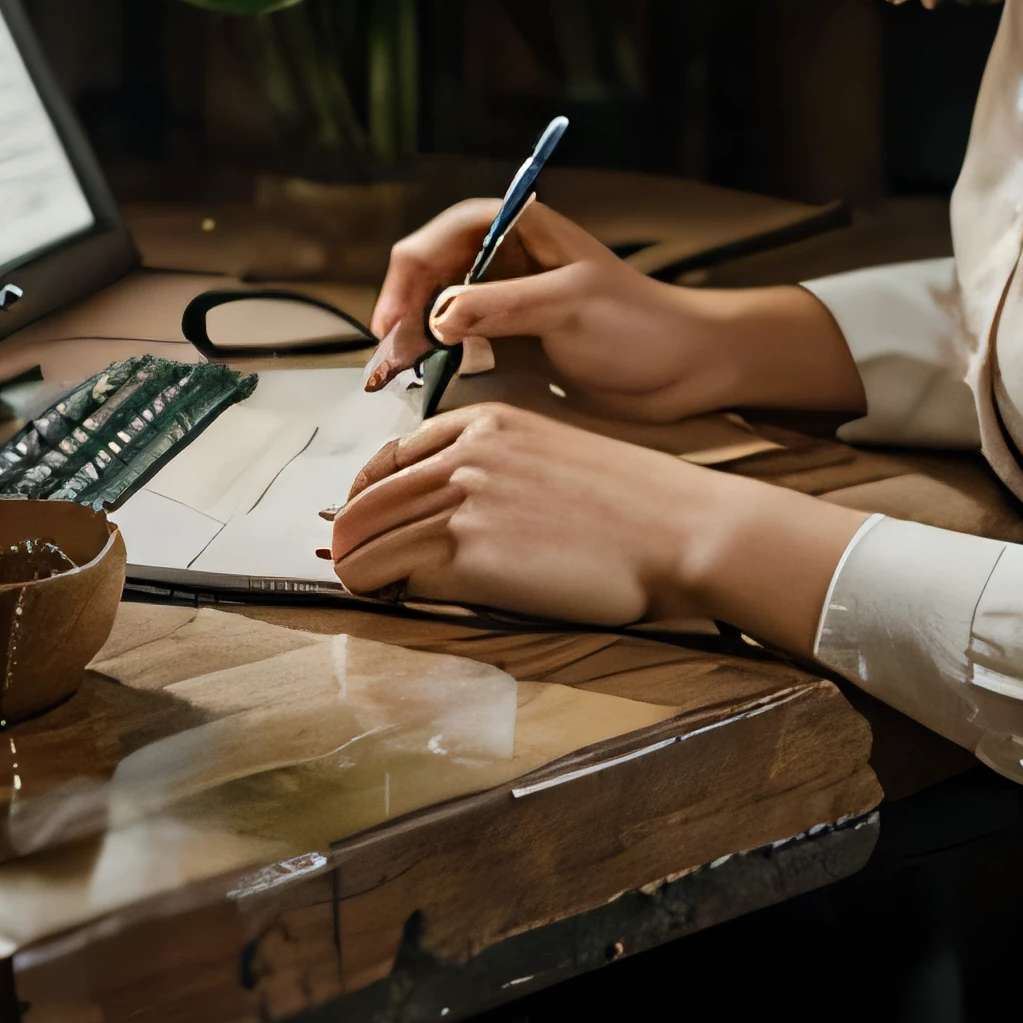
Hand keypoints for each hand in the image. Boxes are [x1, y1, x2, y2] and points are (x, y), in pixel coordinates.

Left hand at [329, 399, 854, 647]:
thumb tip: (450, 505)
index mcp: (486, 420)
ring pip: (362, 541)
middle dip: (347, 539)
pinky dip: (381, 593)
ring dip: (355, 571)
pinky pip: (394, 576)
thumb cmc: (629, 501)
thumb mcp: (552, 453)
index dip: (365, 496)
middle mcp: (466, 453)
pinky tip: (394, 601)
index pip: (390, 457)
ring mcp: (464, 502)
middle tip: (350, 567)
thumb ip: (494, 467)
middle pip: (364, 500)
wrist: (675, 528)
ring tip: (366, 590)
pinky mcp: (469, 555)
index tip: (362, 523)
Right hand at [366, 197, 720, 419]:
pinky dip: (432, 355)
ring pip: (437, 306)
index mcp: (525, 228)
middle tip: (388, 360)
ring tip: (393, 374)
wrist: (683, 367)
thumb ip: (502, 306)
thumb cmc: (638, 325)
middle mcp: (510, 258)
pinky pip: (456, 339)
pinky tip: (420, 377)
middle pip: (433, 270)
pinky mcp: (511, 337)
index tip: (394, 319)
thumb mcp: (569, 307)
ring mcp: (508, 298)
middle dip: (404, 309)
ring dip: (411, 335)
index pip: (448, 232)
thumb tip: (436, 314)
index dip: (412, 271)